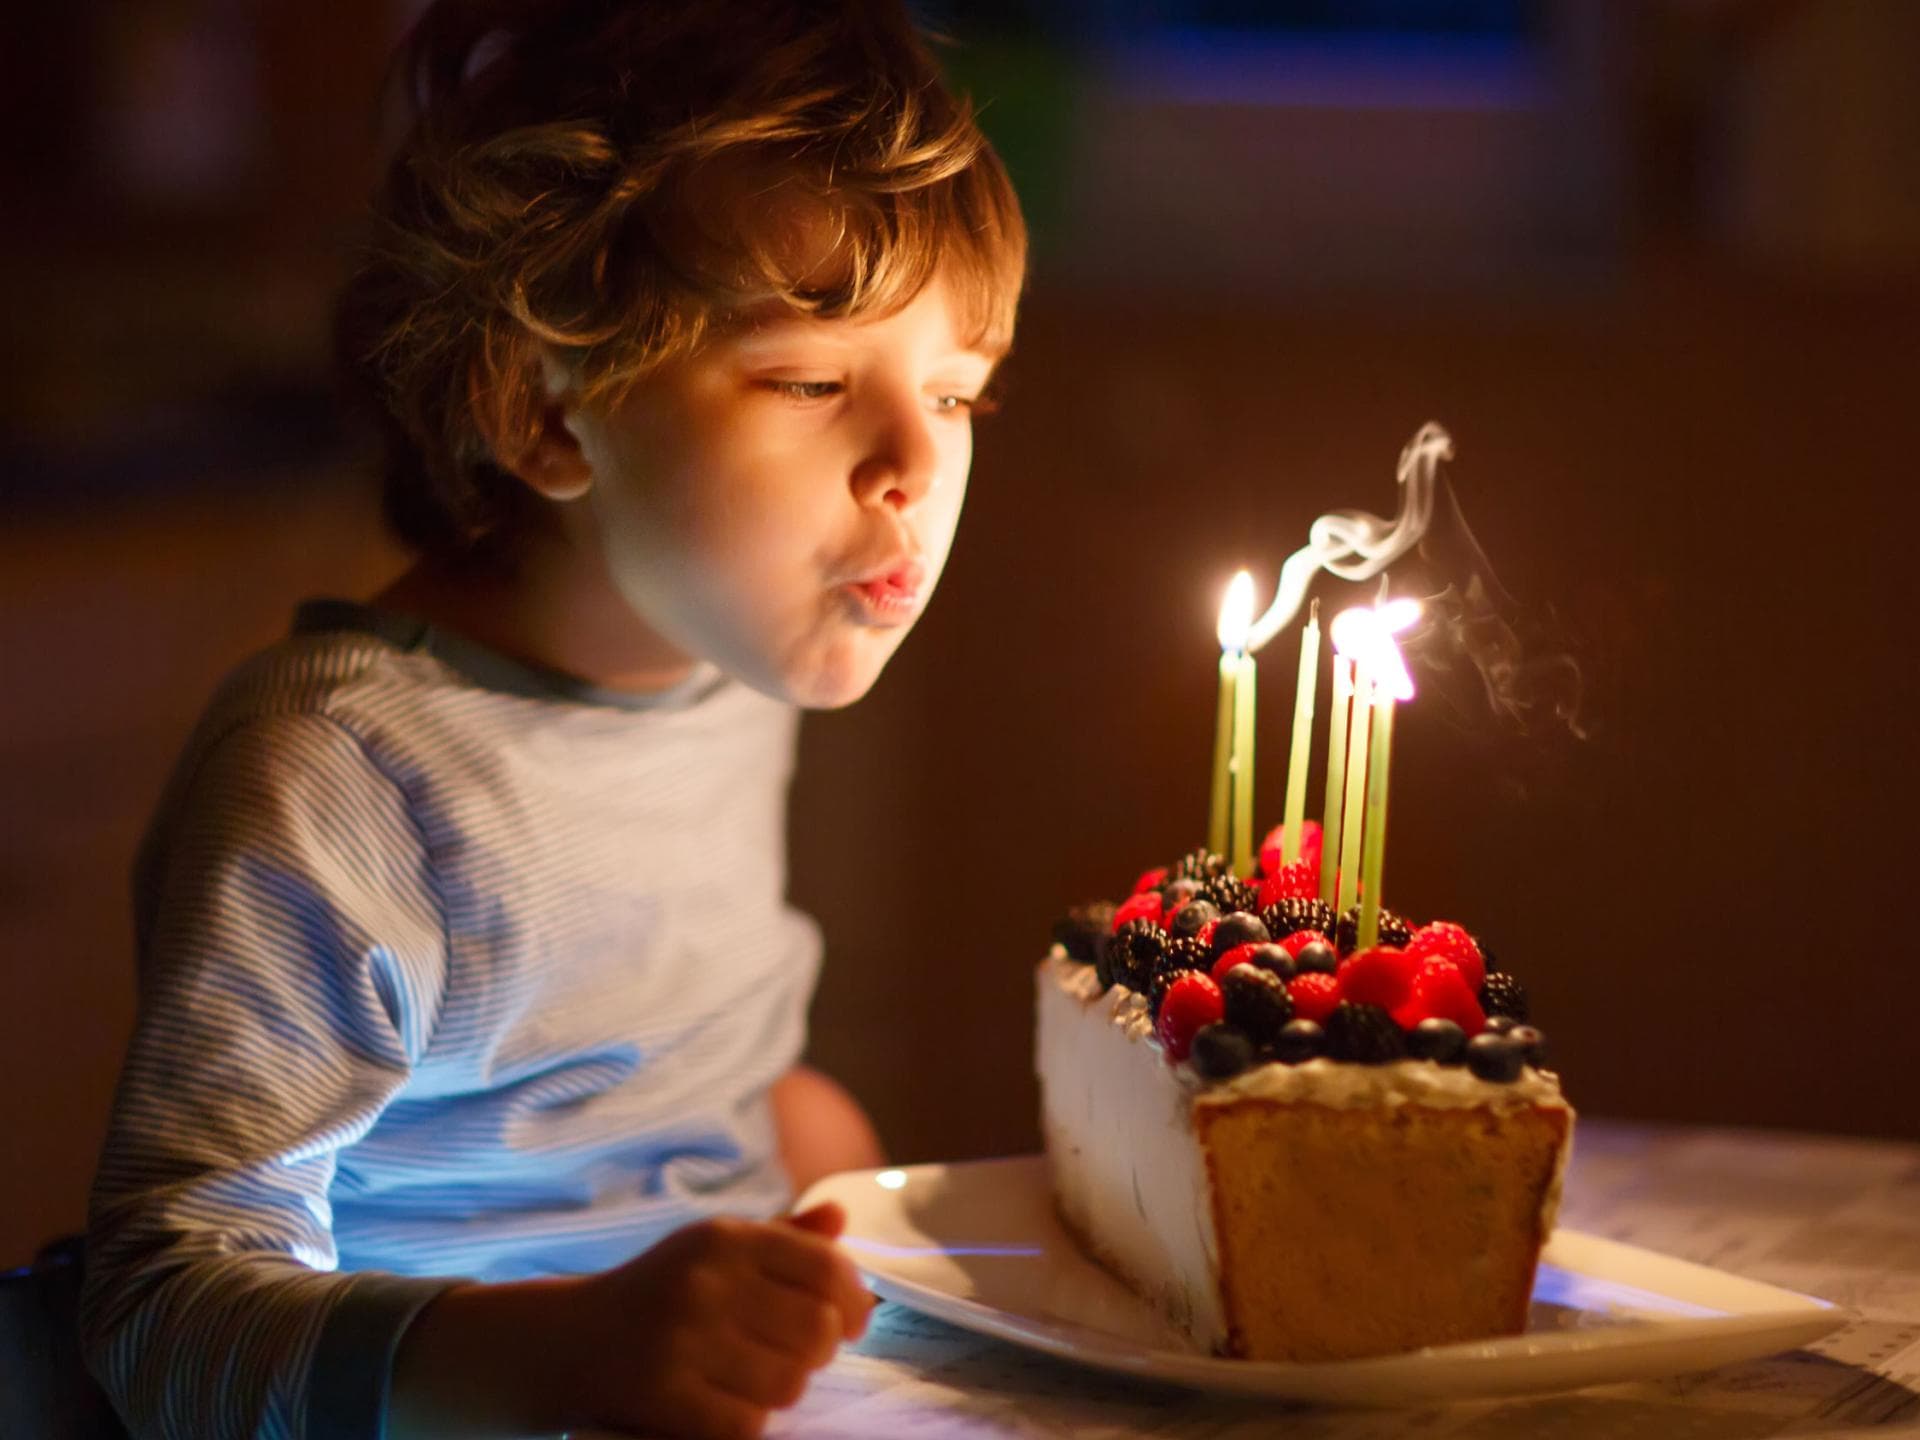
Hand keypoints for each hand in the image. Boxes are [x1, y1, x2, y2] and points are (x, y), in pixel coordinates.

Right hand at [569, 1201, 872, 1438]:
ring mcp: (681, 1340)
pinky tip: (723, 1403)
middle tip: (796, 1353)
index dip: (855, 1299)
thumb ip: (784, 1238)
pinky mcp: (663, 1396)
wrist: (569, 1342)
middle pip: (819, 1330)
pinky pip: (747, 1424)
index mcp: (723, 1239)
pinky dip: (745, 1422)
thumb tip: (839, 1218)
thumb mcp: (715, 1251)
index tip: (852, 1320)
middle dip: (819, 1350)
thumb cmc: (662, 1293)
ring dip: (781, 1388)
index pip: (826, 1267)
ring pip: (789, 1383)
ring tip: (751, 1376)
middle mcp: (704, 1282)